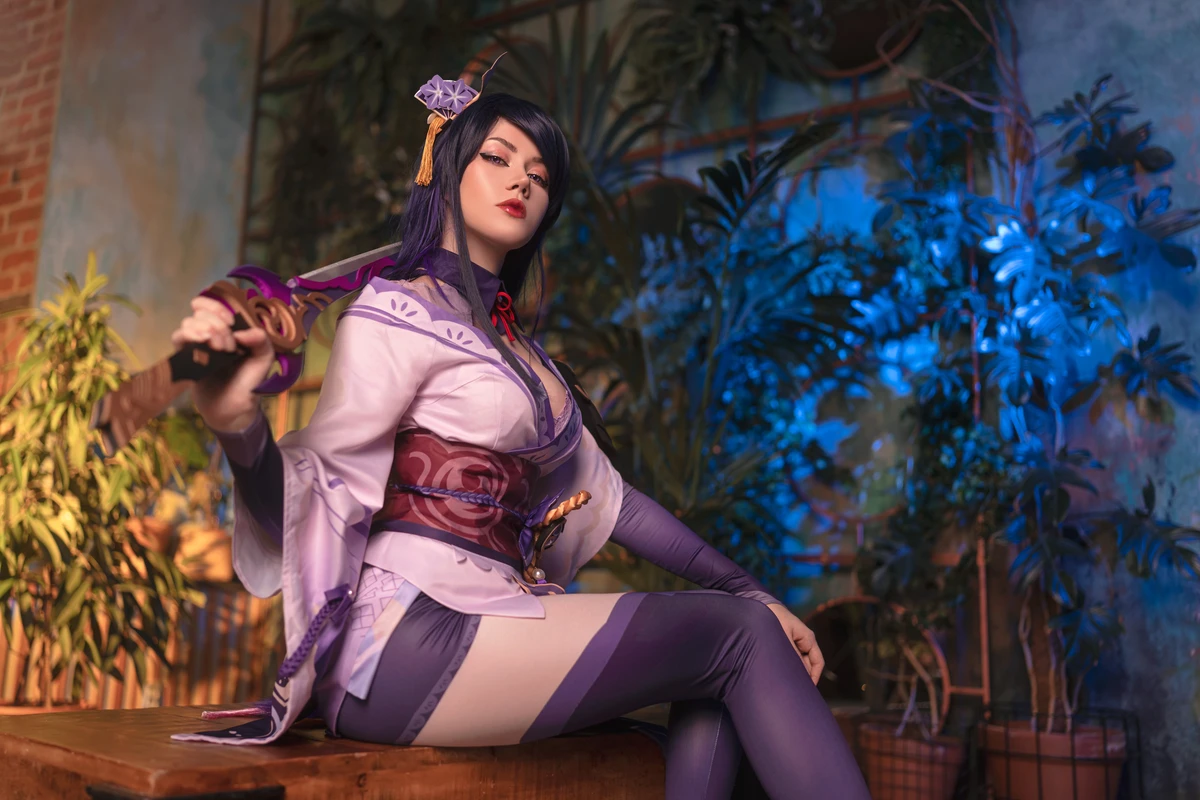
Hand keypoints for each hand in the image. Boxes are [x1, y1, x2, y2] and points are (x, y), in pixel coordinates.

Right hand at [170, 296, 274, 431]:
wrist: (234, 409)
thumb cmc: (249, 383)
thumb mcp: (263, 361)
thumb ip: (262, 342)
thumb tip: (244, 332)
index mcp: (229, 328)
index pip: (215, 303)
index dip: (218, 306)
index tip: (230, 321)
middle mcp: (211, 332)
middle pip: (201, 311)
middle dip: (216, 323)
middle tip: (229, 346)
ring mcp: (197, 344)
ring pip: (188, 322)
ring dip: (203, 330)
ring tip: (219, 349)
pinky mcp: (185, 357)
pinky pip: (178, 338)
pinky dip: (188, 336)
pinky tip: (201, 344)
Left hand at [767, 603, 823, 684]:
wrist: (760, 605)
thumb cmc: (773, 618)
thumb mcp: (784, 637)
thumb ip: (793, 655)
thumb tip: (802, 673)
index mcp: (808, 637)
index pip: (817, 661)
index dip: (815, 676)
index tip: (808, 688)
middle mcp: (804, 641)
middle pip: (809, 664)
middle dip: (803, 676)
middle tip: (794, 689)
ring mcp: (795, 642)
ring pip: (799, 661)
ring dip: (794, 671)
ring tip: (786, 682)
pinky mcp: (786, 643)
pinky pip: (791, 657)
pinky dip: (788, 665)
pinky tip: (780, 673)